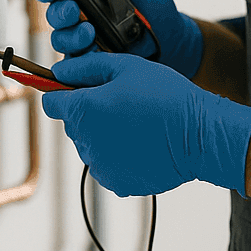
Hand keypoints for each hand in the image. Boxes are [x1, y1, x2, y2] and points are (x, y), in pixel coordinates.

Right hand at [32, 0, 203, 77]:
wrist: (170, 34)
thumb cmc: (153, 0)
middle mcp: (80, 10)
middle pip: (53, 11)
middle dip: (58, 11)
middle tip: (73, 9)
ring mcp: (83, 34)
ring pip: (59, 36)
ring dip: (70, 34)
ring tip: (89, 31)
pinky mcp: (90, 56)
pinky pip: (73, 59)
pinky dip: (80, 55)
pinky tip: (95, 49)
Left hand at [41, 52, 250, 196]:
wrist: (199, 135)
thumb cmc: (165, 95)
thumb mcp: (126, 67)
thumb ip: (85, 68)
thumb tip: (58, 72)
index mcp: (84, 110)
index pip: (51, 103)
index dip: (62, 93)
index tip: (79, 89)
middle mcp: (85, 142)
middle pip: (73, 123)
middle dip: (89, 111)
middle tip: (123, 102)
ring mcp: (100, 166)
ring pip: (90, 144)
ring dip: (103, 133)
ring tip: (137, 124)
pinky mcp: (115, 183)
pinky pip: (106, 164)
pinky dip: (117, 155)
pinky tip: (141, 143)